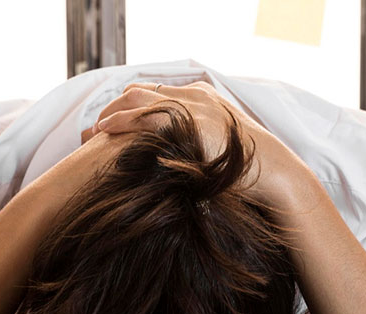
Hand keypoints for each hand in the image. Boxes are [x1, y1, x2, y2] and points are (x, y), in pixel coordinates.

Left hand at [82, 81, 308, 207]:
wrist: (271, 170)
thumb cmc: (248, 169)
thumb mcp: (220, 149)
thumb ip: (198, 146)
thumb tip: (182, 164)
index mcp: (202, 98)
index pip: (156, 94)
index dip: (130, 107)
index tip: (112, 124)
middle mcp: (194, 96)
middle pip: (141, 92)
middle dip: (114, 108)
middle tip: (95, 128)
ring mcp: (190, 105)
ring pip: (136, 99)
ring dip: (111, 113)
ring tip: (93, 130)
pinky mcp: (186, 121)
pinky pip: (142, 115)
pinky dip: (120, 121)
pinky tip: (104, 131)